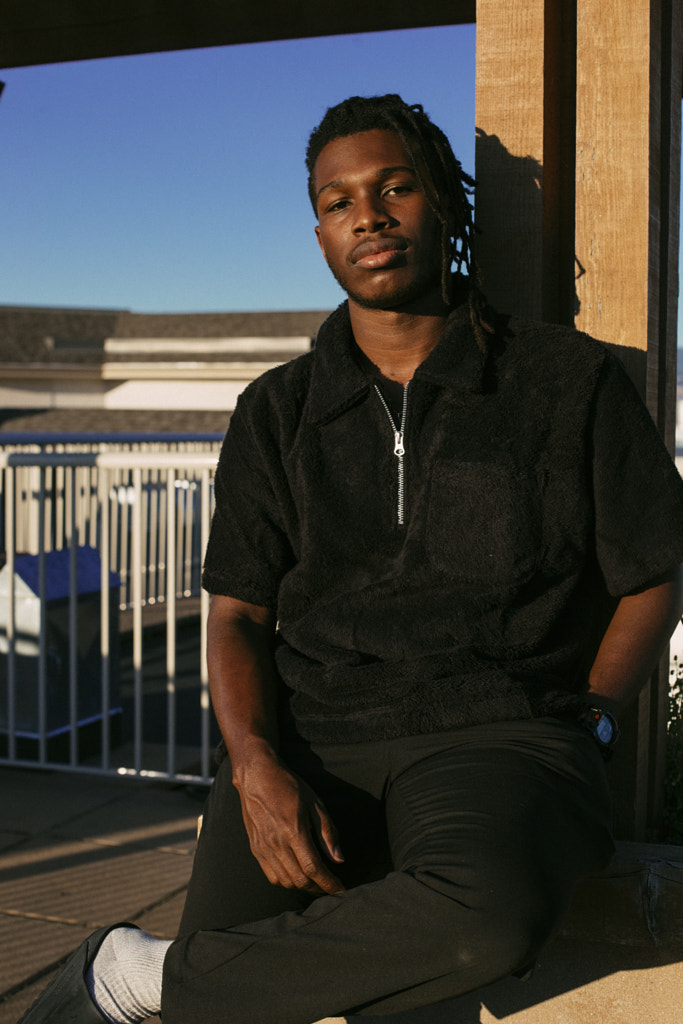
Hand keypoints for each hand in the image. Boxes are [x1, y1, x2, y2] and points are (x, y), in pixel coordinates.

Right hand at [234, 753, 344, 894]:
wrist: (257, 776)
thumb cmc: (289, 787)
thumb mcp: (315, 803)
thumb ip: (327, 833)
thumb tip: (339, 859)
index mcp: (294, 831)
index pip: (313, 868)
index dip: (329, 883)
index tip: (340, 890)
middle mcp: (276, 843)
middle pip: (300, 880)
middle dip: (319, 888)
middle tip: (331, 887)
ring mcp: (263, 848)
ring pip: (286, 881)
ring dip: (303, 887)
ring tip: (316, 882)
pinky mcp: (256, 849)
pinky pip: (271, 876)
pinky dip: (286, 881)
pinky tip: (296, 875)